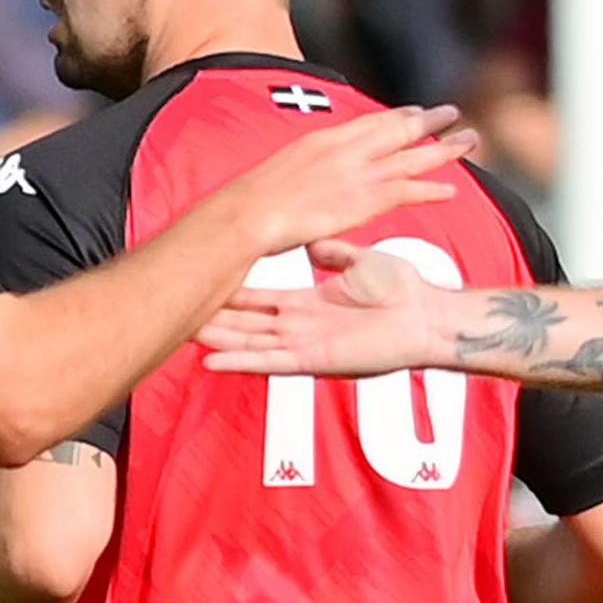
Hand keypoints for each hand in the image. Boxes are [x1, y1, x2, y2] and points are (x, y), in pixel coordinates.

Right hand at [198, 238, 450, 378]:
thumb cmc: (402, 292)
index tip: (201, 284)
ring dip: (216, 341)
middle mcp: (301, 327)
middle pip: (244, 323)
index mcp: (309, 304)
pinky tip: (212, 362)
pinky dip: (241, 362)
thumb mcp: (359, 262)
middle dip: (210, 318)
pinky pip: (271, 362)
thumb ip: (332, 253)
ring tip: (179, 335)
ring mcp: (305, 345)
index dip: (228, 293)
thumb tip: (312, 240)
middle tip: (175, 311)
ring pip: (249, 342)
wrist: (427, 315)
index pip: (258, 299)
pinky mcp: (314, 361)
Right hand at [215, 105, 471, 256]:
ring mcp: (357, 173)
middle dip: (428, 121)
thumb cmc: (252, 202)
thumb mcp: (278, 173)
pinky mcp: (364, 200)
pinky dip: (431, 189)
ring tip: (470, 141)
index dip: (396, 116)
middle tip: (452, 112)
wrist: (247, 214)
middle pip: (397, 129)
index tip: (415, 111)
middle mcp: (345, 149)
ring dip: (444, 148)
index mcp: (323, 140)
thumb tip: (305, 182)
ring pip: (412, 156)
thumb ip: (301, 172)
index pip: (369, 122)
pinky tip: (451, 189)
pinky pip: (408, 191)